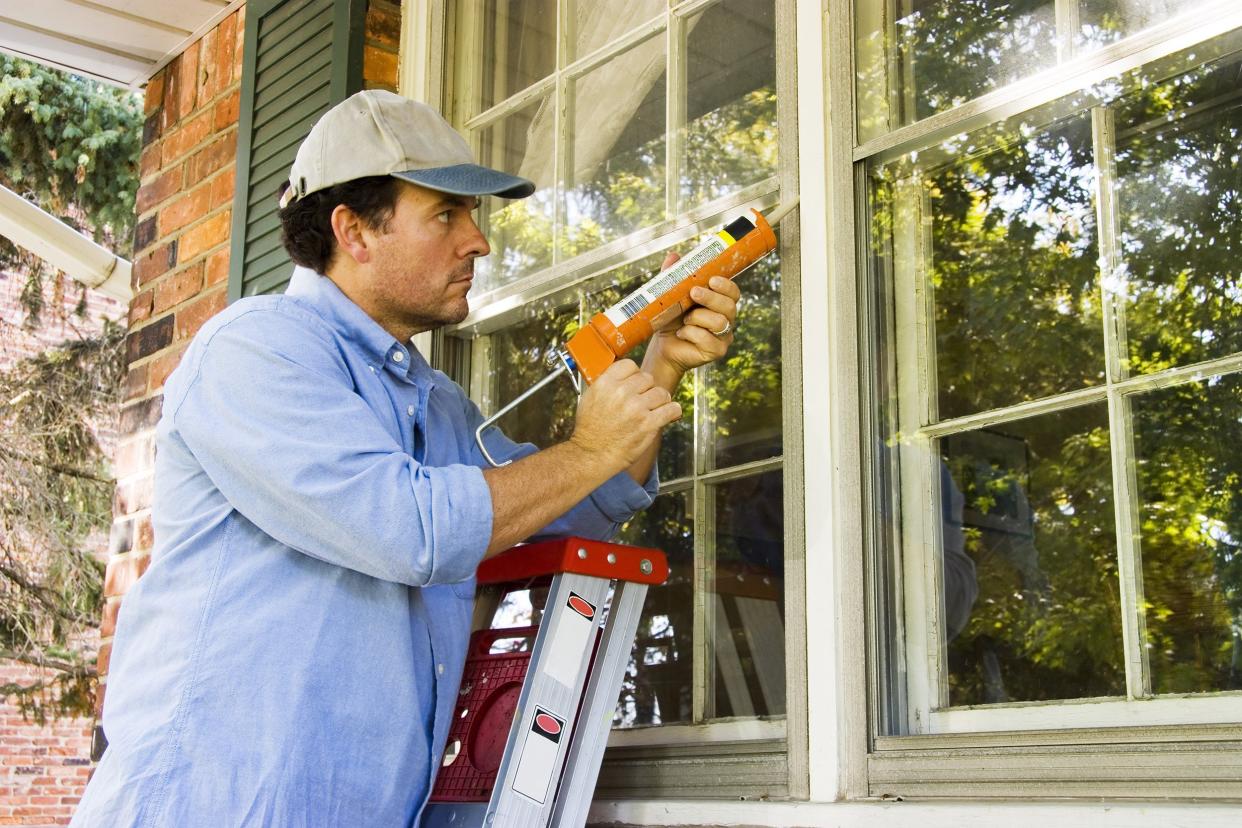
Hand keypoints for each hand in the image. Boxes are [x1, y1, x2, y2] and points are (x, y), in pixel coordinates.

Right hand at [569, 359, 681, 472]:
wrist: (592, 455)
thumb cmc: (590, 429)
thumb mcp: (590, 398)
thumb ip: (608, 384)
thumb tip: (625, 377)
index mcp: (606, 384)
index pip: (630, 365)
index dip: (634, 375)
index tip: (636, 384)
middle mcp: (621, 393)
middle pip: (647, 378)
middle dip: (647, 389)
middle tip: (644, 401)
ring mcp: (636, 408)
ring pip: (661, 393)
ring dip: (660, 401)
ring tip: (655, 409)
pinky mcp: (648, 424)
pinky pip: (671, 409)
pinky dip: (672, 412)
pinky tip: (668, 415)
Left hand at [644, 252, 740, 380]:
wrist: (662, 346)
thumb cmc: (671, 320)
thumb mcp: (671, 296)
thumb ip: (674, 277)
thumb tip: (673, 256)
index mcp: (720, 303)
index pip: (733, 292)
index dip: (726, 286)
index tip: (712, 280)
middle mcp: (726, 319)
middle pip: (729, 306)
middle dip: (711, 298)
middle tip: (693, 293)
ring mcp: (723, 337)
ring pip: (720, 322)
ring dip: (698, 317)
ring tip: (684, 319)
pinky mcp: (716, 351)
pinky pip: (708, 340)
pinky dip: (691, 334)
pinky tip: (681, 333)